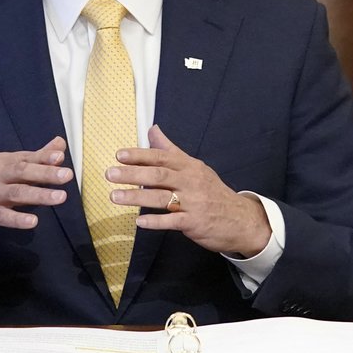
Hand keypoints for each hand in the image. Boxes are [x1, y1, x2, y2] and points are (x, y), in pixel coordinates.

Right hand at [0, 137, 72, 259]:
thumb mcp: (10, 174)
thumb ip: (35, 159)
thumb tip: (60, 144)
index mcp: (0, 161)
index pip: (25, 158)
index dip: (44, 157)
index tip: (61, 157)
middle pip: (21, 171)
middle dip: (45, 173)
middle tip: (67, 175)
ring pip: (15, 193)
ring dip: (39, 194)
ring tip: (60, 197)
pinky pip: (2, 216)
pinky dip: (18, 218)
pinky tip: (33, 221)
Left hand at [106, 125, 271, 256]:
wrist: (241, 219)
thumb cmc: (212, 191)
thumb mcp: (194, 166)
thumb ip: (170, 150)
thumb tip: (152, 129)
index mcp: (189, 166)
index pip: (161, 157)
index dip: (139, 155)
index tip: (119, 155)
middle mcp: (190, 181)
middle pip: (158, 175)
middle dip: (132, 174)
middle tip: (110, 174)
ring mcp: (193, 202)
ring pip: (161, 197)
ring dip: (136, 197)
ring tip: (115, 196)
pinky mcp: (195, 222)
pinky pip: (172, 221)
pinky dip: (156, 221)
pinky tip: (139, 221)